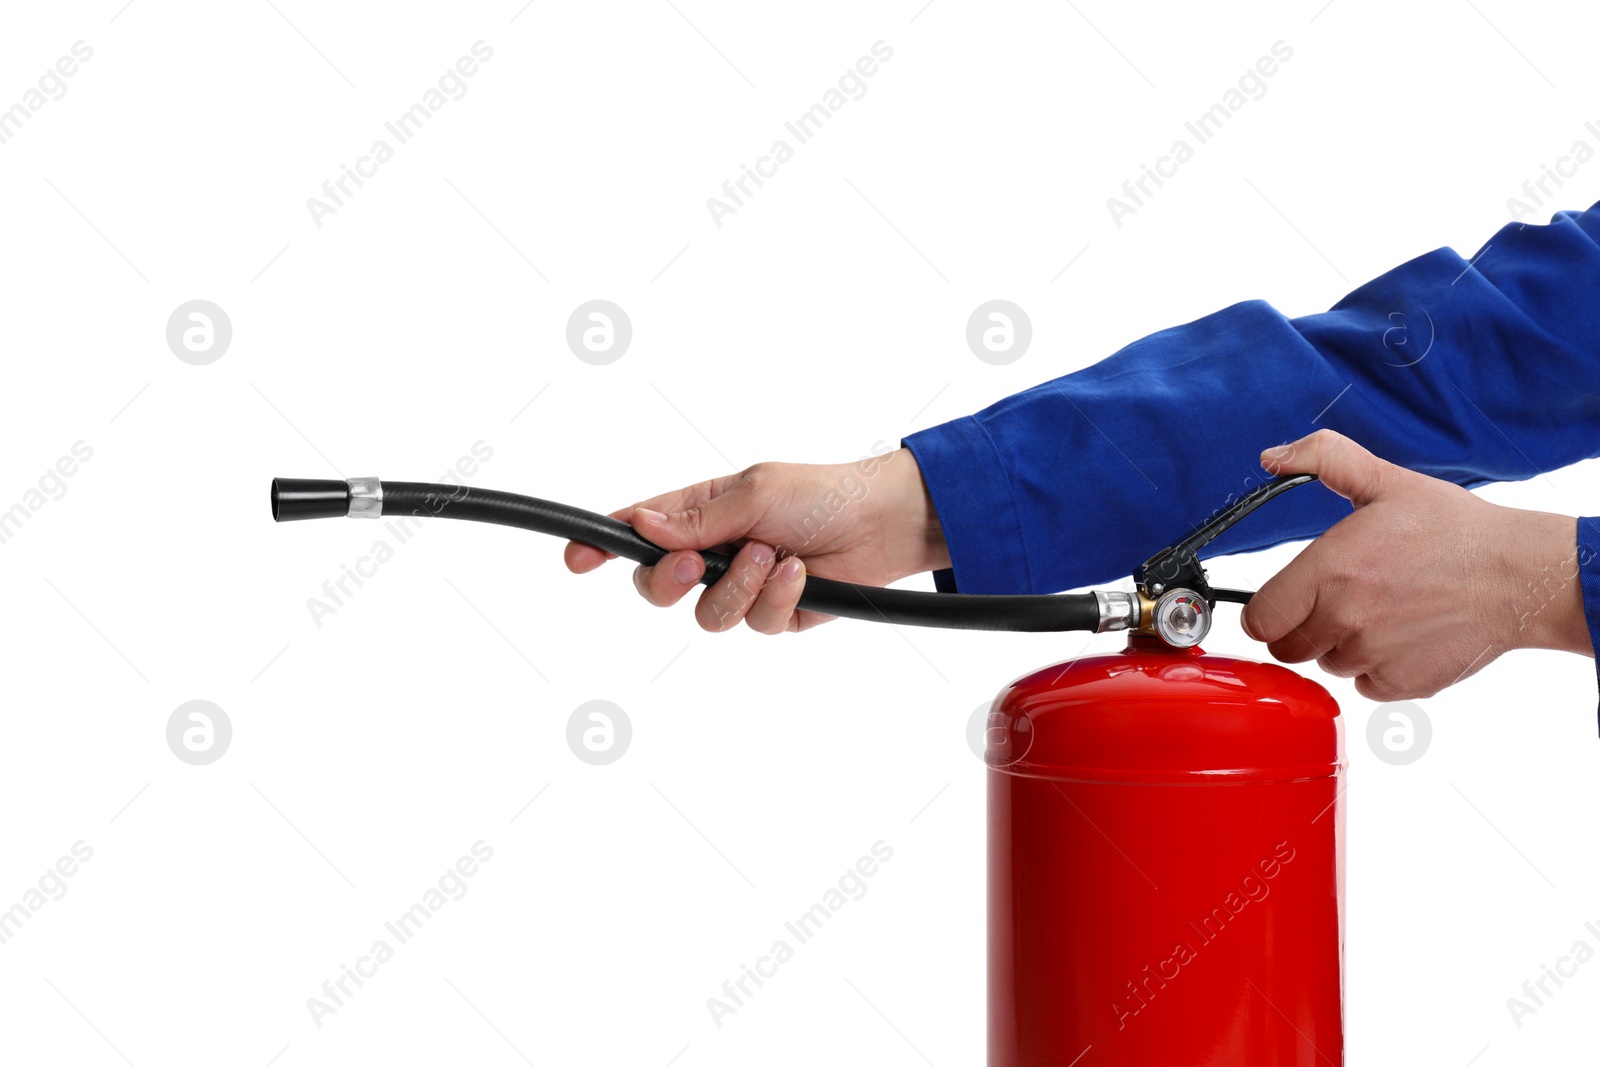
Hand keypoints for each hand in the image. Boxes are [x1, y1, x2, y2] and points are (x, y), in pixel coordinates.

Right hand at [563, 448, 949, 632]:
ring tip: (773, 557)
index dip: (601, 546)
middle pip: (657, 587)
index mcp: (699, 513)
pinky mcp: (775, 616)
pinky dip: (776, 599)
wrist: (883, 522)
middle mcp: (714, 554)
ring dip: (737, 588)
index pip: (638, 532)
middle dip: (668, 581)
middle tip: (692, 565)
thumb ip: (696, 518)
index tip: (575, 558)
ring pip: (705, 616)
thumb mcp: (754, 493)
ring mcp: (743, 588)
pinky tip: (800, 574)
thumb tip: (640, 522)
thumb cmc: (822, 492)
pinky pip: (755, 624)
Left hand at [1240, 430, 1590, 699]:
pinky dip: (1377, 667)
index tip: (1283, 602)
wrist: (1520, 575)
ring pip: (1328, 664)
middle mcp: (1345, 619)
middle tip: (1338, 602)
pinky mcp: (1402, 684)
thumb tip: (1273, 456)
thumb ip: (1325, 460)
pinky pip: (1365, 685)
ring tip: (1381, 612)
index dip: (1266, 612)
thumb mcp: (1386, 480)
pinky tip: (1403, 635)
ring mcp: (1373, 656)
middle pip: (1287, 648)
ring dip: (1341, 646)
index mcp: (1329, 572)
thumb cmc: (1455, 530)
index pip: (1259, 620)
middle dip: (1302, 628)